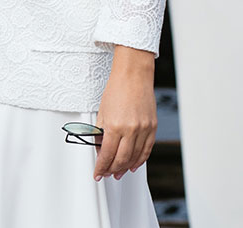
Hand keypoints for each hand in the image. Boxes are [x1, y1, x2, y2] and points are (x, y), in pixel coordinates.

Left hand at [94, 45, 156, 180]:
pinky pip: (146, 150)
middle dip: (112, 169)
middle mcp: (130, 130)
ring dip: (126, 168)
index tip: (97, 173)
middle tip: (107, 174)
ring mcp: (143, 129)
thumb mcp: (102, 110)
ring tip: (119, 173)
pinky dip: (140, 160)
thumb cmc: (116, 89)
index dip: (101, 167)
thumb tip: (100, 149)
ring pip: (135, 157)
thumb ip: (101, 131)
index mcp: (115, 125)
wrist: (134, 75)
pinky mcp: (152, 127)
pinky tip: (133, 165)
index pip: (107, 154)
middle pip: (121, 159)